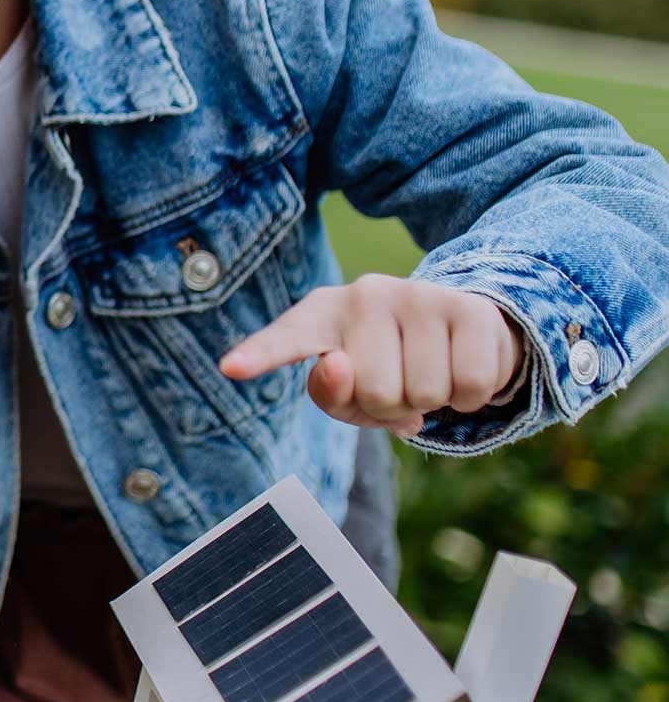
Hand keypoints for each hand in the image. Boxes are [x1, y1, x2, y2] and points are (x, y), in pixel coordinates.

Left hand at [220, 275, 522, 434]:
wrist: (459, 329)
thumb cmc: (389, 366)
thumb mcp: (351, 391)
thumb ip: (333, 395)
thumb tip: (339, 366)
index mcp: (320, 316)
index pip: (285, 339)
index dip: (259, 355)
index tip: (230, 369)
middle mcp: (363, 294)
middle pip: (374, 392)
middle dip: (393, 407)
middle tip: (400, 382)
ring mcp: (416, 294)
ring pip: (424, 393)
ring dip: (432, 401)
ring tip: (429, 372)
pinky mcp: (468, 307)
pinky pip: (469, 386)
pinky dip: (469, 397)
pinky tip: (458, 368)